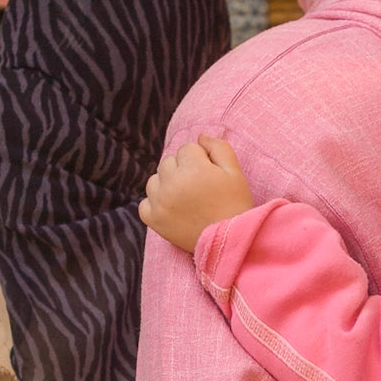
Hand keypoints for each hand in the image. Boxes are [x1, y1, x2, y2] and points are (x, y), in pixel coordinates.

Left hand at [139, 137, 253, 252]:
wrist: (229, 243)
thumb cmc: (235, 205)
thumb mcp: (235, 172)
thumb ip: (219, 147)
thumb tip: (200, 137)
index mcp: (193, 168)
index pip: (188, 149)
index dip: (201, 159)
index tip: (211, 175)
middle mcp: (172, 183)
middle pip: (169, 162)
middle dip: (182, 169)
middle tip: (199, 188)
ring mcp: (160, 202)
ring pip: (155, 180)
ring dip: (167, 184)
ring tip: (186, 198)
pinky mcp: (153, 220)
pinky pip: (145, 203)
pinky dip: (155, 204)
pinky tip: (172, 209)